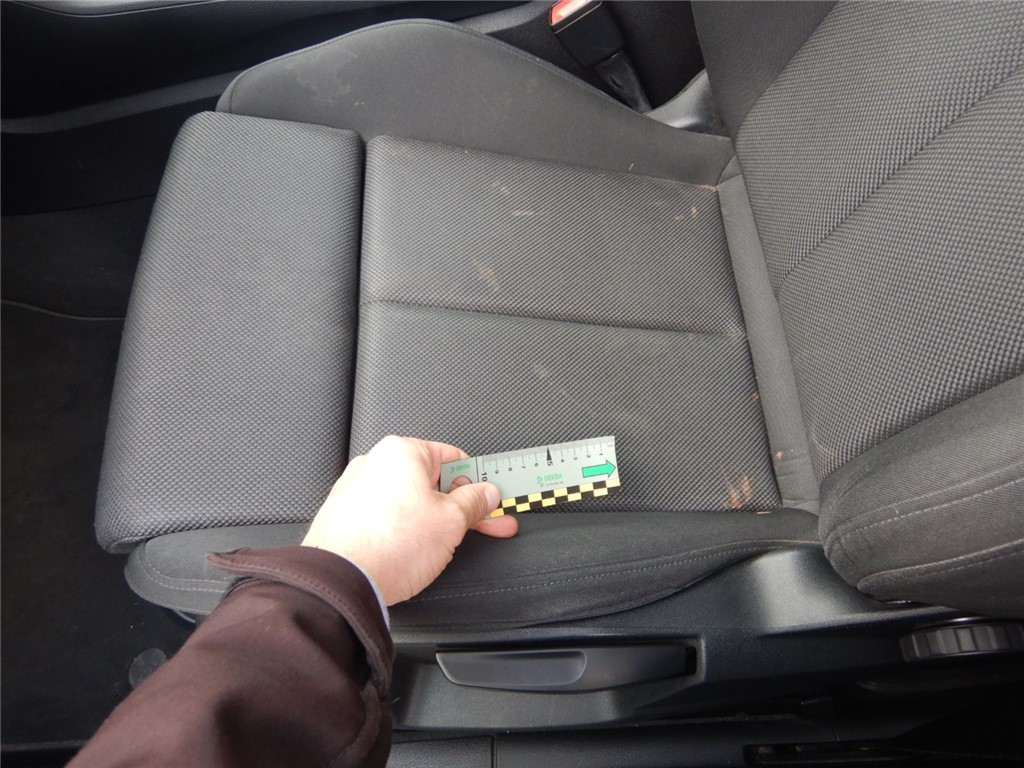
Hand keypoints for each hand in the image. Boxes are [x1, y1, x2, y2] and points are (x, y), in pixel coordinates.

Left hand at [302, 435, 518, 604]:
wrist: (342, 580)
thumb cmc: (388, 546)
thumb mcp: (451, 521)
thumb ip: (474, 502)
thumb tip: (485, 494)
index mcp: (402, 452)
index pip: (454, 458)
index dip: (479, 481)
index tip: (492, 499)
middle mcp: (376, 463)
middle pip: (433, 480)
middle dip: (463, 505)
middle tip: (486, 522)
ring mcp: (358, 489)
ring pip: (411, 500)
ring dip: (437, 519)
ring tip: (453, 541)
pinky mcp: (347, 515)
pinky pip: (389, 515)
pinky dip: (408, 528)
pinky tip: (420, 547)